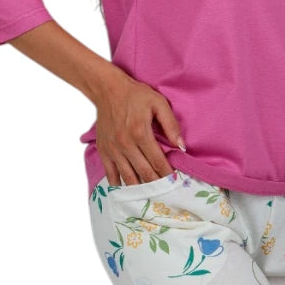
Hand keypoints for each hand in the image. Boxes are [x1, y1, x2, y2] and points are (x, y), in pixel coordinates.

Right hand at [92, 70, 185, 185]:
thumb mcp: (158, 103)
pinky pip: (111, 174)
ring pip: (128, 177)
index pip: (158, 162)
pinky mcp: (104, 151)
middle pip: (145, 173)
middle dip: (157, 184)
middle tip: (166, 192)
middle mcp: (126, 144)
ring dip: (141, 188)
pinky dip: (119, 184)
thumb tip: (181, 146)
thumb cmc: (135, 95)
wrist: (107, 90)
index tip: (175, 182)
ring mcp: (113, 150)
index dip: (168, 174)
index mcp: (140, 133)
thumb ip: (171, 124)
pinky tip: (129, 189)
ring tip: (151, 194)